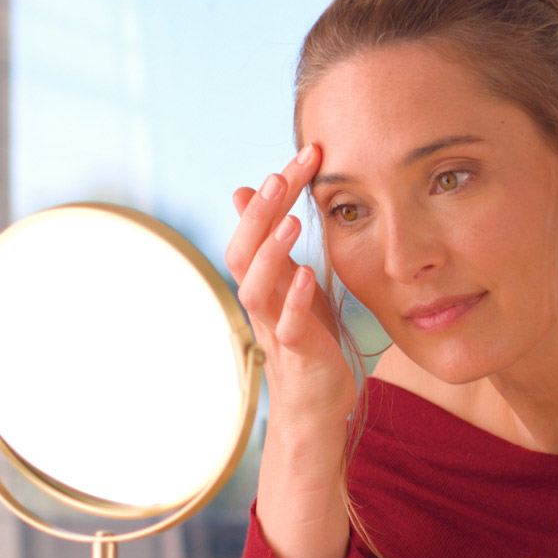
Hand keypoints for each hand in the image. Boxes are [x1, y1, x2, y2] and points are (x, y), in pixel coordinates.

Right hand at [224, 144, 355, 425]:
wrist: (315, 404)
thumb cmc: (305, 339)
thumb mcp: (290, 281)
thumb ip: (272, 241)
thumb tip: (244, 190)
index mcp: (261, 281)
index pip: (255, 228)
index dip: (274, 191)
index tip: (309, 153)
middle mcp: (261, 302)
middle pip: (243, 253)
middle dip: (261, 213)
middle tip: (282, 176)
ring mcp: (276, 330)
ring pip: (255, 290)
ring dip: (271, 254)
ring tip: (292, 221)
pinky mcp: (298, 355)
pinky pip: (288, 329)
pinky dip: (294, 302)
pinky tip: (308, 276)